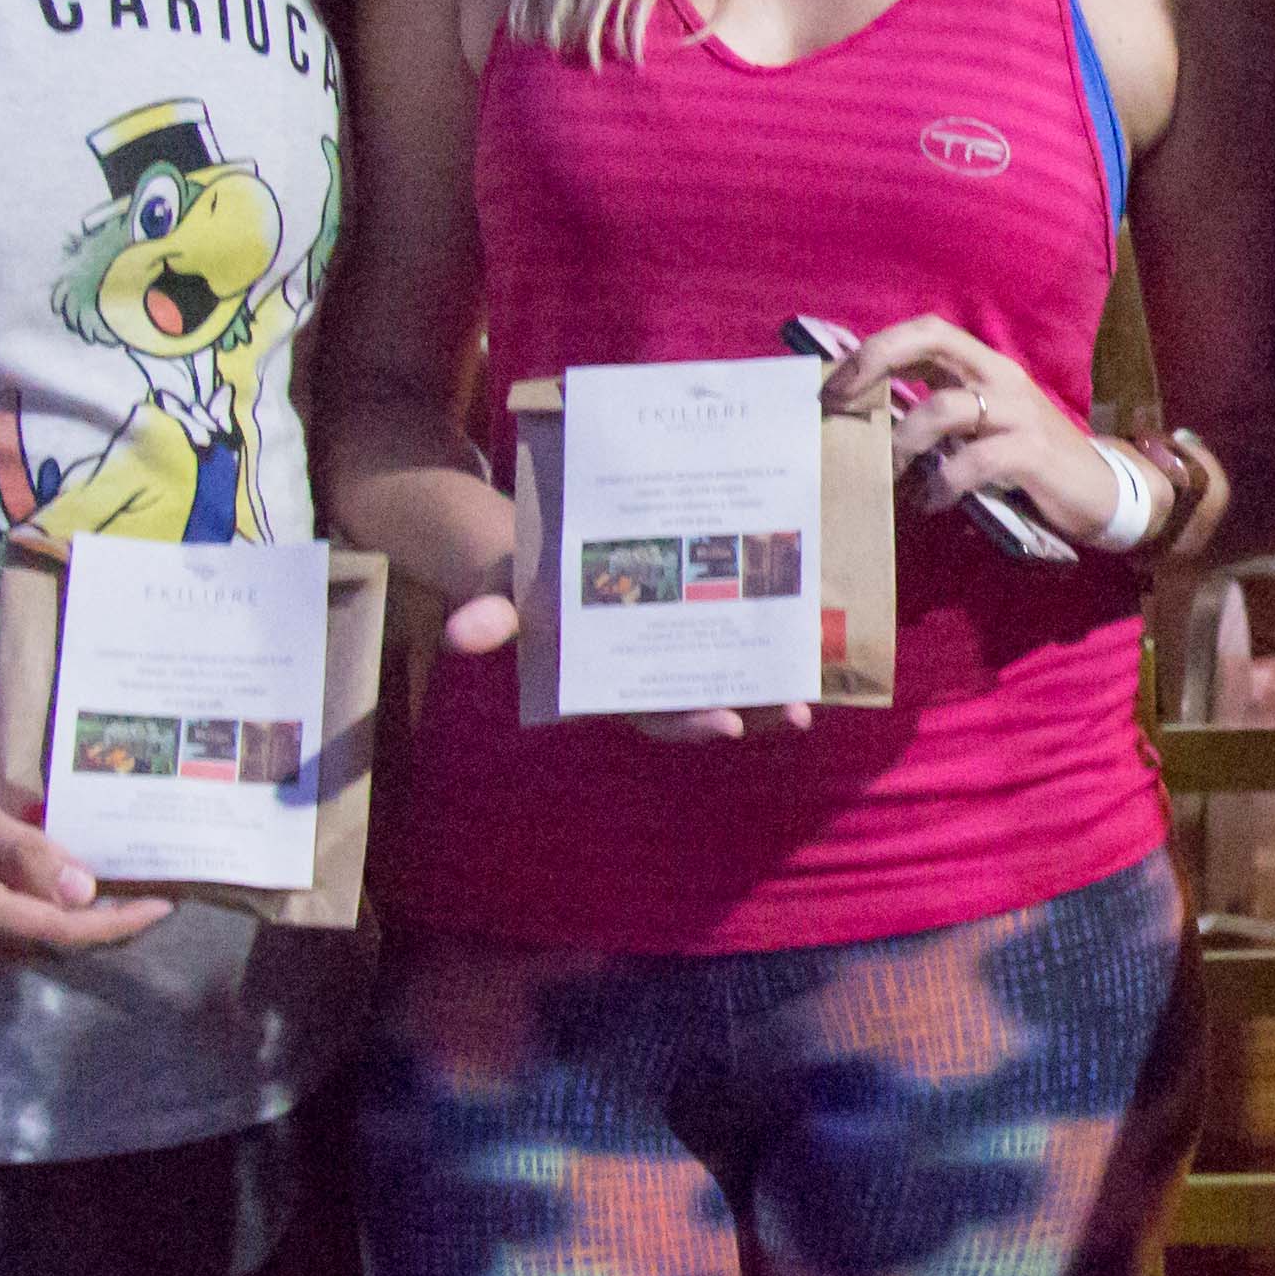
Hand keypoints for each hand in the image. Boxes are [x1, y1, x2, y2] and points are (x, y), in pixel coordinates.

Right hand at [0, 751, 170, 984]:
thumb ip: (20, 850)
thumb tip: (83, 892)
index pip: (57, 932)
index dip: (116, 925)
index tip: (165, 907)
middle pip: (43, 945)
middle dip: (94, 921)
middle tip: (143, 885)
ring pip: (17, 948)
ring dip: (55, 920)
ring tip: (100, 882)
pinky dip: (20, 922)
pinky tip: (36, 889)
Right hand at [371, 472, 808, 731]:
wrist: (535, 550)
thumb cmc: (520, 582)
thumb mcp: (500, 594)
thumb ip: (490, 617)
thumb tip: (459, 635)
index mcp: (610, 681)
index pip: (654, 712)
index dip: (689, 721)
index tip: (725, 725)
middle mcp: (650, 671)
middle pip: (709, 701)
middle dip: (753, 710)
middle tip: (795, 712)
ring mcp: (677, 646)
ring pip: (733, 673)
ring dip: (773, 680)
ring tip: (815, 681)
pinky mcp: (697, 613)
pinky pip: (741, 629)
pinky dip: (773, 630)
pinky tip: (813, 618)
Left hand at [827, 312, 1149, 549]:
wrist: (1102, 489)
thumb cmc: (1029, 461)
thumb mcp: (982, 429)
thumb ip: (939, 417)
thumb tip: (870, 425)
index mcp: (984, 366)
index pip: (926, 331)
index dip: (876, 348)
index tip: (834, 384)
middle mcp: (1000, 377)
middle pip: (932, 339)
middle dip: (875, 363)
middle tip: (839, 404)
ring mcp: (1018, 412)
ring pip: (945, 407)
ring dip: (905, 442)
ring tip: (891, 476)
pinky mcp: (1032, 452)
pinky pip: (976, 461)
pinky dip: (943, 484)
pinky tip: (932, 503)